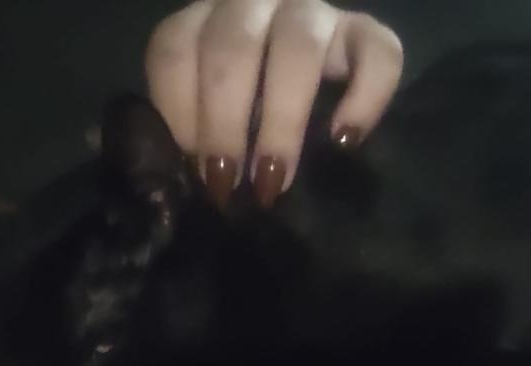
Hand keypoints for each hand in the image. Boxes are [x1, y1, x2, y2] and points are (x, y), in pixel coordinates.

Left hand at [146, 0, 402, 208]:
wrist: (311, 94)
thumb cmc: (243, 113)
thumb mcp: (203, 111)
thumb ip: (181, 127)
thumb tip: (153, 161)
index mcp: (203, 21)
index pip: (175, 48)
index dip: (179, 111)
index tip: (193, 168)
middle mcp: (254, 3)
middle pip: (232, 47)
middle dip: (225, 122)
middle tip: (228, 182)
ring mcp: (314, 12)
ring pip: (298, 47)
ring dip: (281, 119)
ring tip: (275, 176)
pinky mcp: (364, 32)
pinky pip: (377, 52)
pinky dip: (364, 97)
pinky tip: (344, 140)